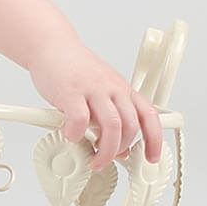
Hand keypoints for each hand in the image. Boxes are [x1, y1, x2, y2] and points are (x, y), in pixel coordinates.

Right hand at [28, 36, 161, 169]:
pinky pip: (79, 121)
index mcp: (123, 89)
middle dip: (121, 150)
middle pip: (130, 126)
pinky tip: (70, 134)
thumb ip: (108, 113)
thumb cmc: (74, 69)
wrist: (52, 46)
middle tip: (108, 159)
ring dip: (104, 150)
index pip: (149, 116)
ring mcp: (93, 90)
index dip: (154, 139)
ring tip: (94, 157)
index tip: (151, 157)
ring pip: (111, 126)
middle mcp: (112, 89)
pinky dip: (76, 134)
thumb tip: (113, 145)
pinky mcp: (71, 93)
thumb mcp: (101, 88)